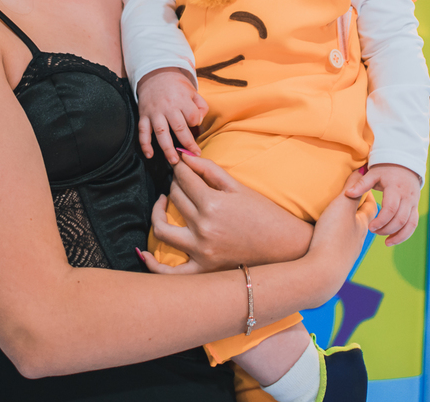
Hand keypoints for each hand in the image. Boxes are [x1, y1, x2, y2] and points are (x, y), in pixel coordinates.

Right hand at [136, 67, 207, 163]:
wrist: (155, 74)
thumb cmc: (177, 86)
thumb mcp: (193, 91)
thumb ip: (201, 106)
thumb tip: (198, 122)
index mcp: (182, 100)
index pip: (192, 117)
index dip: (195, 123)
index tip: (194, 125)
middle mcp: (168, 107)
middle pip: (178, 128)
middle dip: (187, 144)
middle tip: (193, 156)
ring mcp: (154, 112)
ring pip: (161, 132)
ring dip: (167, 148)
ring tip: (174, 161)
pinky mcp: (143, 115)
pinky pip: (143, 131)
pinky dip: (145, 144)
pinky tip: (149, 155)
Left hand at [141, 152, 312, 273]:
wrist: (286, 248)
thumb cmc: (265, 214)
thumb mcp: (239, 187)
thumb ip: (209, 169)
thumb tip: (184, 157)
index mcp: (212, 203)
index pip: (183, 178)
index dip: (181, 168)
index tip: (182, 166)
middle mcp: (203, 227)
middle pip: (174, 198)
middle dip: (175, 185)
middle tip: (182, 182)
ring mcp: (201, 251)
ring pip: (162, 229)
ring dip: (157, 213)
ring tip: (163, 204)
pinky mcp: (203, 270)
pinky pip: (170, 273)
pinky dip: (152, 264)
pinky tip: (143, 253)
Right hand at [300, 171, 377, 305]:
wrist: (322, 271)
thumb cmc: (334, 235)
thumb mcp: (343, 206)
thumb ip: (351, 188)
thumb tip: (362, 169)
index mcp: (362, 225)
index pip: (371, 207)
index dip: (368, 196)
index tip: (365, 187)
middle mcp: (356, 240)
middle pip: (361, 223)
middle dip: (357, 212)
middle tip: (351, 203)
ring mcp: (345, 253)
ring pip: (349, 237)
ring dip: (346, 228)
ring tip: (337, 221)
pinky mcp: (332, 263)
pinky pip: (337, 248)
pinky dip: (335, 241)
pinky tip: (325, 242)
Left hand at [358, 163, 420, 245]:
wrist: (404, 163)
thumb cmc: (385, 169)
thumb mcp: (373, 174)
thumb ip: (361, 184)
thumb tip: (348, 194)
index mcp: (395, 188)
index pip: (391, 209)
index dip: (381, 220)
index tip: (370, 227)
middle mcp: (407, 197)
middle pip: (400, 219)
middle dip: (387, 229)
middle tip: (373, 232)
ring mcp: (413, 202)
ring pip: (410, 224)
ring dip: (399, 235)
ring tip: (386, 242)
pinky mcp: (415, 207)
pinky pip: (414, 224)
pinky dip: (405, 234)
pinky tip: (394, 239)